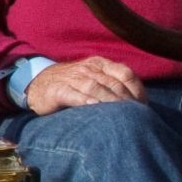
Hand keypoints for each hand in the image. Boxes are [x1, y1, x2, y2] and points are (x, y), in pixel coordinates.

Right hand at [24, 56, 145, 113]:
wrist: (37, 84)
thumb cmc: (72, 85)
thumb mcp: (93, 78)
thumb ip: (113, 84)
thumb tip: (139, 102)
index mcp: (100, 64)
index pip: (126, 73)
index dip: (138, 90)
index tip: (144, 107)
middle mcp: (88, 68)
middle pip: (114, 83)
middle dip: (127, 101)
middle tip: (136, 117)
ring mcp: (73, 78)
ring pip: (96, 88)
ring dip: (111, 102)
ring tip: (121, 116)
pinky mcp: (59, 90)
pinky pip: (75, 95)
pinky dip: (86, 102)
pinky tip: (95, 109)